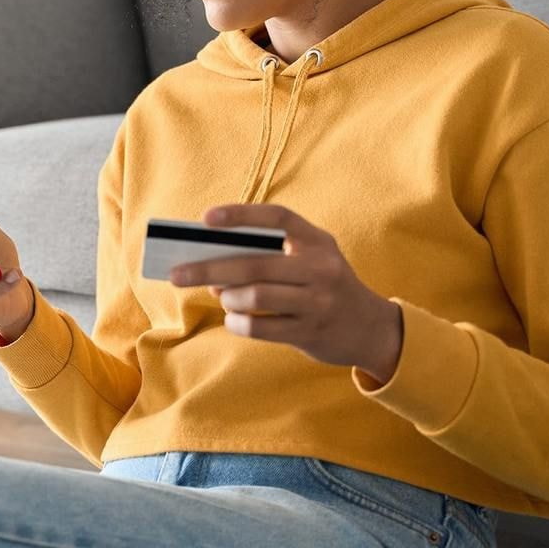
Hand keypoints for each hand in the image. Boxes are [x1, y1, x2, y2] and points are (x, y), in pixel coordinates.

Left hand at [168, 203, 402, 382]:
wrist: (371, 328)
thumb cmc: (324, 286)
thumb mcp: (309, 260)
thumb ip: (269, 255)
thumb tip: (212, 262)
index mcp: (318, 241)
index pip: (277, 217)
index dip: (241, 214)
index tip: (205, 219)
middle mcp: (321, 268)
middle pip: (255, 263)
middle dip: (209, 268)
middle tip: (177, 274)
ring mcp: (318, 302)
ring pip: (256, 296)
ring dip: (228, 297)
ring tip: (222, 297)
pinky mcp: (311, 332)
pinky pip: (261, 327)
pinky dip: (239, 323)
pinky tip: (234, 320)